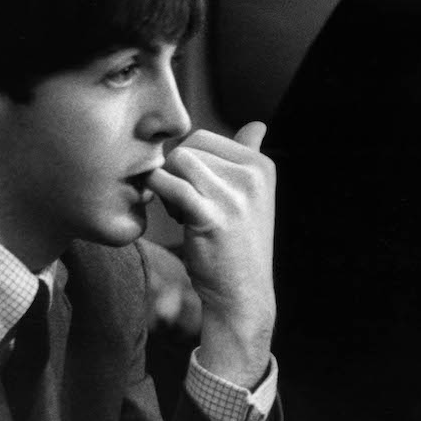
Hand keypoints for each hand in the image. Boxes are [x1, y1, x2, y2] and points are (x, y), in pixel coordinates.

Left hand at [147, 123, 275, 388]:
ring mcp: (234, 195)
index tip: (198, 190)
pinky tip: (170, 213)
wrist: (242, 295)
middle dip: (178, 173)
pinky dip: (159, 193)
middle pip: (189, 147)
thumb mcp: (251, 196)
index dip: (190, 162)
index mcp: (262, 165)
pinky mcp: (211, 216)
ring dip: (169, 184)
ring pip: (178, 161)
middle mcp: (253, 175)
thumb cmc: (238, 245)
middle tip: (186, 204)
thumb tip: (258, 125)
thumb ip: (249, 157)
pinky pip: (169, 184)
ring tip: (182, 211)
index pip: (205, 137)